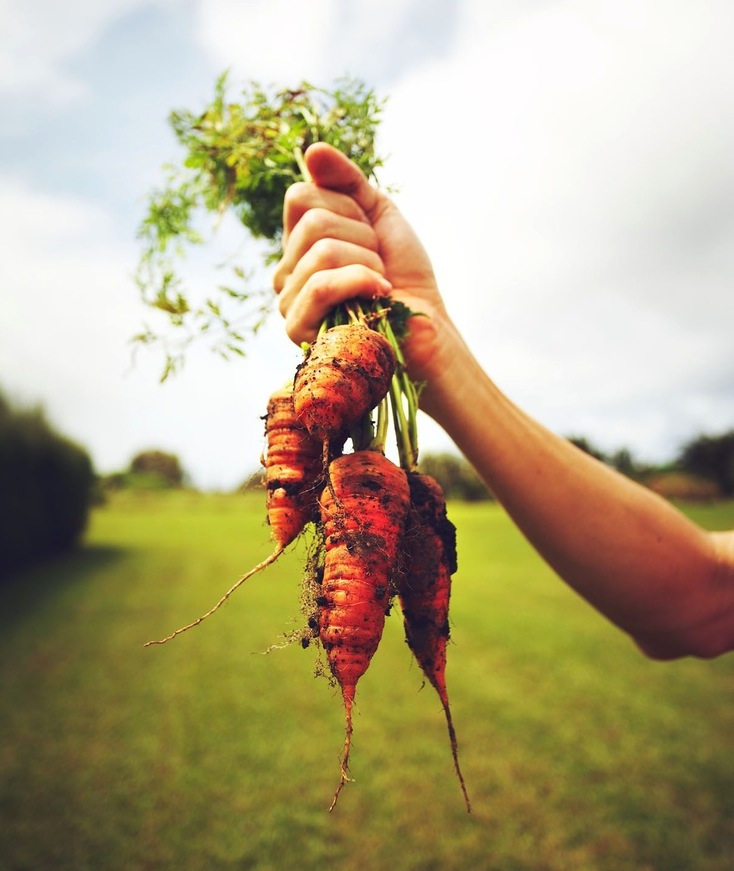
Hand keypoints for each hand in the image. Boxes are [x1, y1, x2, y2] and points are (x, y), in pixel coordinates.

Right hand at [273, 143, 452, 386]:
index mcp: (297, 244)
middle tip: (380, 264)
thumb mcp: (379, 213)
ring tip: (380, 285)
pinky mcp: (299, 331)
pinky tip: (379, 296)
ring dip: (368, 263)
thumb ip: (346, 181)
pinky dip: (361, 283)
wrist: (427, 324)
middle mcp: (285, 272)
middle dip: (363, 238)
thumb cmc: (405, 274)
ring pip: (321, 252)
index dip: (347, 207)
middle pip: (313, 223)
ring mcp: (288, 302)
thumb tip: (312, 150)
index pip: (300, 196)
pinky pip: (322, 285)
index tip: (371, 232)